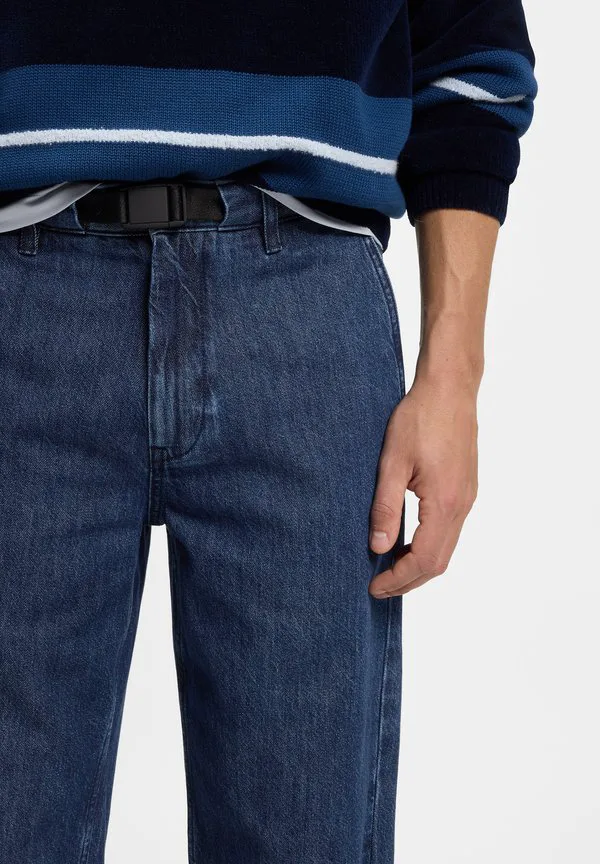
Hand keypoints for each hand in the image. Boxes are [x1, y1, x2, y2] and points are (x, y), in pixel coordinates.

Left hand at [368, 376, 478, 596]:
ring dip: (420, 564)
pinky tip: (408, 540)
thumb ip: (385, 507)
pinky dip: (430, 545)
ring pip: (447, 548)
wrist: (450, 388)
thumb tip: (379, 548)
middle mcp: (462, 505)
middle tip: (379, 586)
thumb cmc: (420, 418)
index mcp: (444, 502)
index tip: (375, 587)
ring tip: (389, 568)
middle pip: (440, 562)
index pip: (425, 559)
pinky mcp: (466, 488)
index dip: (399, 579)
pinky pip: (451, 530)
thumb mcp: (392, 463)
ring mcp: (468, 497)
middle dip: (409, 580)